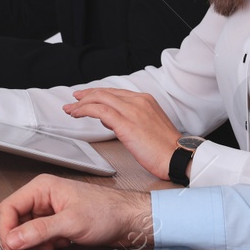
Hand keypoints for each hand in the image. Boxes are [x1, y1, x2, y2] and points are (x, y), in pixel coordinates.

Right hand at [0, 174, 152, 249]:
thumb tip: (14, 238)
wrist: (131, 220)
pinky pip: (40, 239)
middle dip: (22, 239)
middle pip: (16, 221)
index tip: (11, 247)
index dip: (7, 229)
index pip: (9, 208)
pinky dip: (45, 248)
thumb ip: (40, 231)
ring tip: (51, 248)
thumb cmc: (109, 211)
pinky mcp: (58, 225)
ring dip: (35, 245)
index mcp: (43, 188)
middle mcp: (44, 198)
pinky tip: (58, 249)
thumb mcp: (72, 222)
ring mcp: (51, 212)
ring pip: (27, 232)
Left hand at [65, 88, 182, 178]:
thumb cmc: (166, 148)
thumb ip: (129, 119)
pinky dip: (85, 110)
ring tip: (70, 110)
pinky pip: (100, 110)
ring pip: (100, 99)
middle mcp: (138, 101)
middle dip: (86, 96)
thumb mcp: (148, 127)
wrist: (178, 158)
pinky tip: (78, 114)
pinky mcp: (126, 124)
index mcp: (145, 100)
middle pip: (105, 92)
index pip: (115, 92)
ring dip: (81, 103)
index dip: (97, 94)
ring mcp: (132, 111)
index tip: (86, 97)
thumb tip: (109, 118)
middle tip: (73, 101)